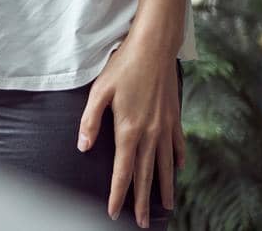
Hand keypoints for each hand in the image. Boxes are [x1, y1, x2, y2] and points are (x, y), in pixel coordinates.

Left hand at [77, 35, 185, 226]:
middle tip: (140, 222)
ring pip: (165, 166)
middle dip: (141, 201)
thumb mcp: (99, 91)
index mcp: (129, 130)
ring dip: (164, 187)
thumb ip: (90, 121)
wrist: (154, 48)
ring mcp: (166, 127)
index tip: (114, 213)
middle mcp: (150, 134)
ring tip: (166, 206)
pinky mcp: (175, 117)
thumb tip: (84, 147)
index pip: (123, 172)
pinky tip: (177, 170)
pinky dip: (177, 161)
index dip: (118, 194)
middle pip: (145, 175)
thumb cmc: (122, 66)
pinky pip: (177, 146)